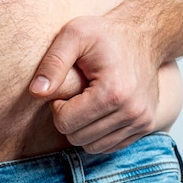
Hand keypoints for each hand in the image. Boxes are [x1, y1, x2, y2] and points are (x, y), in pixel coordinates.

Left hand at [30, 14, 160, 152]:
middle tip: (75, 96)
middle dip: (69, 119)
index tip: (66, 90)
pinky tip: (99, 112)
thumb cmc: (105, 35)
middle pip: (77, 138)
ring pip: (92, 147)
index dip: (57, 106)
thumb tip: (36, 91)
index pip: (65, 122)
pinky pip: (109, 147)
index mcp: (113, 92)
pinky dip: (98, 135)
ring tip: (87, 103)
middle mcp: (132, 111)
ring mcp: (142, 121)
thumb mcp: (73, 35)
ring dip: (82, 129)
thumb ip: (52, 63)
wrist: (145, 35)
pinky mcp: (146, 127)